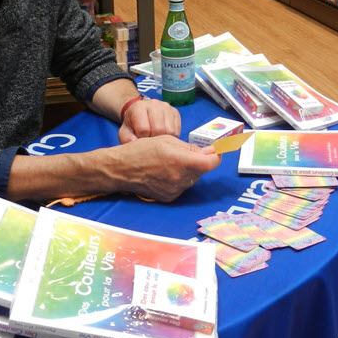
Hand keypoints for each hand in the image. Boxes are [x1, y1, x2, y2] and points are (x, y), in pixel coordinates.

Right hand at [104, 135, 219, 201]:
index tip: (214, 152)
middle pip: (202, 170)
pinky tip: (165, 173)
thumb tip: (209, 151)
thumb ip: (190, 147)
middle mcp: (179, 178)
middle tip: (183, 154)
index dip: (215, 157)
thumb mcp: (167, 140)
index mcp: (180, 161)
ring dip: (188, 171)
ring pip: (192, 179)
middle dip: (198, 162)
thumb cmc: (141, 151)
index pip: (211, 163)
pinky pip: (182, 187)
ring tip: (170, 163)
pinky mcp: (169, 197)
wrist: (121, 169)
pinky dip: (179, 179)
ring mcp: (175, 190)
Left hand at [118, 96, 179, 142]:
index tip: (141, 139)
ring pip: (170, 130)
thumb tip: (135, 143)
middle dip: (154, 139)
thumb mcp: (124, 131)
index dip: (142, 139)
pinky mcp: (175, 112)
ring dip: (164, 138)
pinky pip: (177, 129)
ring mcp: (166, 107)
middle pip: (159, 129)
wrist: (140, 111)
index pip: (144, 129)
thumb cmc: (133, 123)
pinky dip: (172, 136)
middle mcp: (154, 104)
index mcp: (139, 107)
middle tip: (150, 140)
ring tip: (157, 138)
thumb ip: (127, 138)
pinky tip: (164, 135)